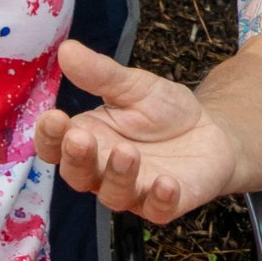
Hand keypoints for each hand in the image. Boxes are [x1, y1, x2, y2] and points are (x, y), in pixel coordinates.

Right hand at [33, 39, 240, 223]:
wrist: (212, 129)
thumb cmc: (164, 110)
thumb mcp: (134, 85)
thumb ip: (100, 74)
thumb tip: (66, 49)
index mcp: (88, 139)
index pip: (55, 146)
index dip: (49, 136)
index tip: (54, 117)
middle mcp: (102, 171)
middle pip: (77, 175)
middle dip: (77, 158)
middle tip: (80, 138)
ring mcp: (133, 191)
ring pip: (113, 195)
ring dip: (117, 175)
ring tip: (126, 151)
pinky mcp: (165, 204)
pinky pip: (157, 210)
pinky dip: (160, 200)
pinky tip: (166, 183)